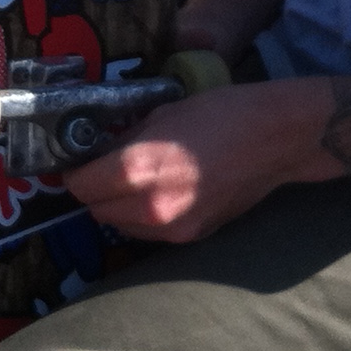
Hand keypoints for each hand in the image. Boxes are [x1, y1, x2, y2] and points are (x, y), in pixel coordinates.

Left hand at [62, 82, 304, 242]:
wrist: (277, 139)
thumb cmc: (222, 113)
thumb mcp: (163, 113)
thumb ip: (126, 139)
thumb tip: (99, 151)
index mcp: (139, 169)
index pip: (81, 186)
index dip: (74, 173)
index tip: (76, 164)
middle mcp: (151, 207)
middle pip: (96, 210)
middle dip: (93, 191)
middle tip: (100, 171)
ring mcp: (173, 228)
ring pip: (120, 225)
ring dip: (116, 207)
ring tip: (129, 183)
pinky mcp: (192, 237)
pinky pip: (148, 232)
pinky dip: (142, 217)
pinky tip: (157, 195)